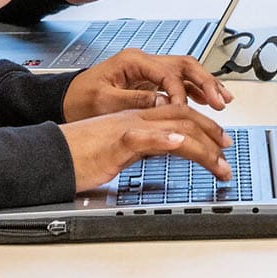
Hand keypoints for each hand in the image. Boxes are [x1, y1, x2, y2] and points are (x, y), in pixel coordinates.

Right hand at [61, 102, 233, 191]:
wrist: (48, 155)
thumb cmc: (77, 156)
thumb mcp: (118, 151)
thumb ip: (141, 148)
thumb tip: (164, 151)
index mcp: (136, 119)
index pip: (179, 115)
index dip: (204, 126)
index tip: (221, 143)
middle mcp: (136, 119)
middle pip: (184, 117)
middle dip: (212, 134)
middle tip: (228, 153)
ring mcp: (127, 128)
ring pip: (174, 126)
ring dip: (201, 145)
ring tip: (218, 162)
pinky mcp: (115, 142)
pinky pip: (144, 137)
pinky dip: (164, 139)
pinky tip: (180, 143)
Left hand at [62, 49, 230, 121]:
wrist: (64, 101)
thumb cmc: (78, 99)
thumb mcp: (103, 101)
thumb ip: (134, 100)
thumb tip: (163, 102)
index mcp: (133, 61)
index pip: (168, 72)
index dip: (180, 92)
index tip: (184, 109)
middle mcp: (144, 63)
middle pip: (184, 65)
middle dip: (205, 82)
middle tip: (219, 101)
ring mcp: (148, 72)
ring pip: (185, 72)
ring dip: (205, 85)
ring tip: (222, 100)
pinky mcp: (149, 83)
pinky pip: (179, 82)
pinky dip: (195, 91)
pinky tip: (207, 100)